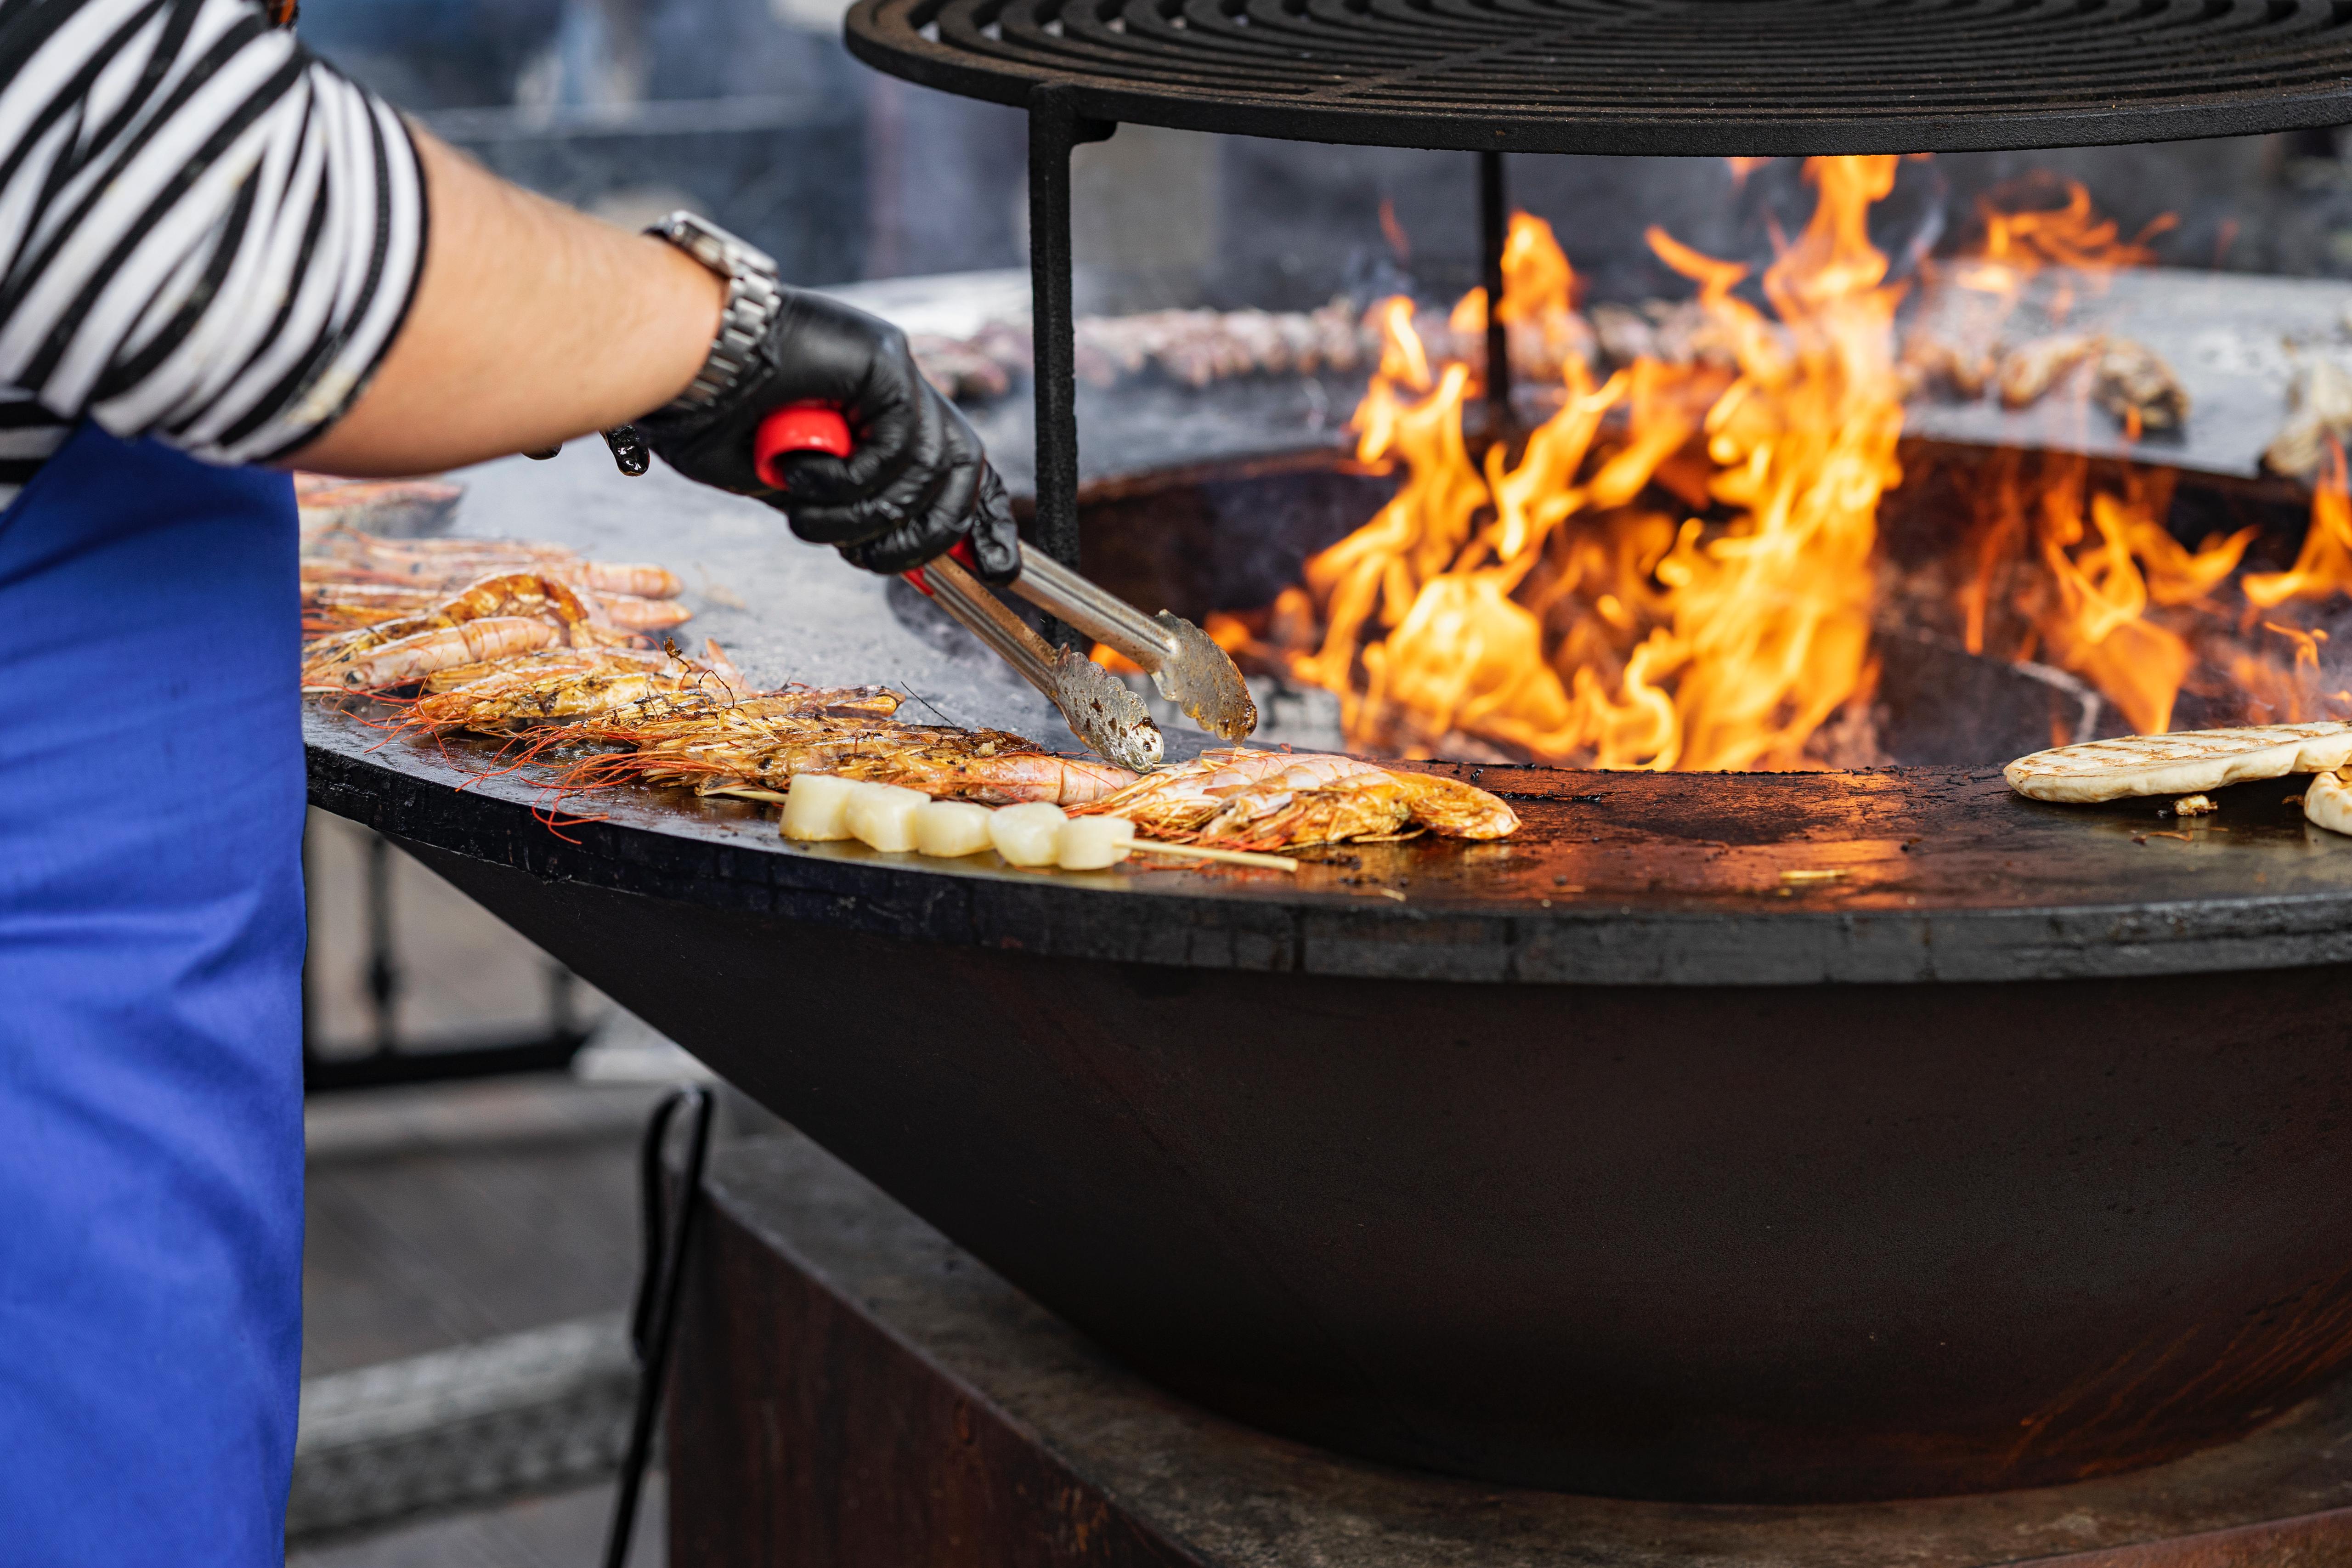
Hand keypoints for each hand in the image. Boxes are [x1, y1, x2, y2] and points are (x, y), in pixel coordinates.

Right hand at [637, 288, 1018, 580]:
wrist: (678, 368)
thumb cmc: (719, 423)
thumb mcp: (801, 490)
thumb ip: (856, 513)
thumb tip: (911, 559)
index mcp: (884, 421)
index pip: (962, 473)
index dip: (986, 523)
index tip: (1001, 570)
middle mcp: (900, 393)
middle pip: (963, 475)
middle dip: (923, 539)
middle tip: (864, 558)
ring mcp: (896, 370)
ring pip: (927, 473)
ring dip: (862, 517)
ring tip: (804, 514)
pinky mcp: (884, 357)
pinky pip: (898, 447)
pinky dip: (848, 480)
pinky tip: (797, 472)